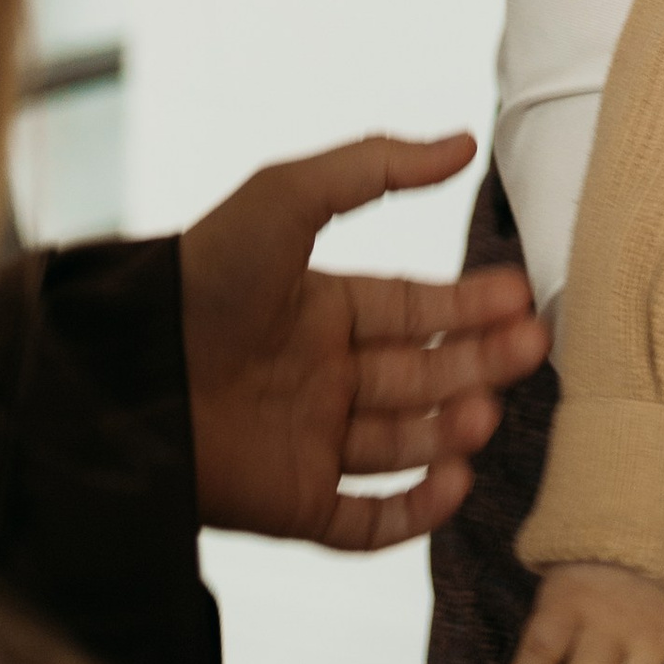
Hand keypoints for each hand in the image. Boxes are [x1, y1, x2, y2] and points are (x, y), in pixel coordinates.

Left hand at [177, 132, 548, 549]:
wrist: (132, 368)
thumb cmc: (204, 275)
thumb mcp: (288, 197)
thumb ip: (375, 167)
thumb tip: (464, 142)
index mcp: (321, 309)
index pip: (414, 311)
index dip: (469, 305)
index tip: (522, 296)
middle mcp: (322, 376)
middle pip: (422, 374)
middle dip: (479, 361)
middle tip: (532, 347)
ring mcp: (309, 442)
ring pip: (406, 445)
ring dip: (454, 430)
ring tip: (485, 412)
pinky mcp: (293, 504)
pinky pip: (367, 520)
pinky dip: (417, 510)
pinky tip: (454, 480)